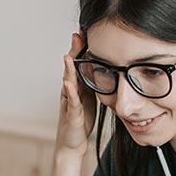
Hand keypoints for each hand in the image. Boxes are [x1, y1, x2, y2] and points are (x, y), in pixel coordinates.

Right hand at [57, 31, 96, 154]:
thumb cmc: (81, 120)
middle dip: (74, 51)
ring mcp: (69, 102)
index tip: (87, 31)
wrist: (72, 143)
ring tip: (68, 55)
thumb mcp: (90, 98)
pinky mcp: (71, 115)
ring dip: (68, 69)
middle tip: (77, 34)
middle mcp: (70, 91)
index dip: (82, 48)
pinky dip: (69, 92)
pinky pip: (70, 102)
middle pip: (72, 68)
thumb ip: (95, 83)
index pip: (80, 63)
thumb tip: (107, 68)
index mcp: (78, 86)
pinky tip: (68, 82)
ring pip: (68, 82)